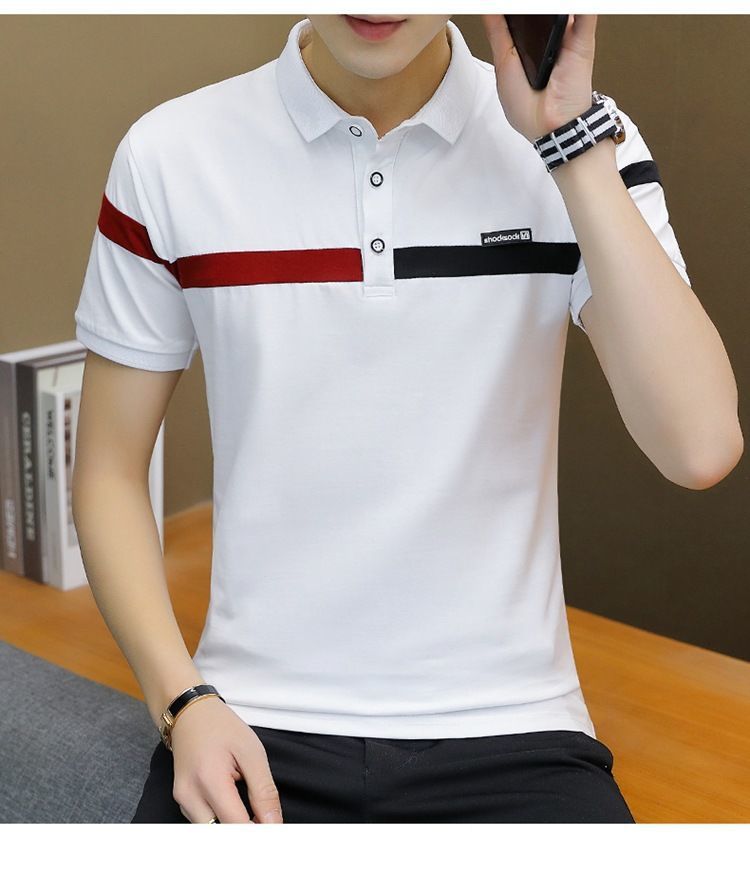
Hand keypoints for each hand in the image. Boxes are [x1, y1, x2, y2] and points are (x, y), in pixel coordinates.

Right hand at [169, 696, 283, 823]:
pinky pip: (203, 823)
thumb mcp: (252, 752)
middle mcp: (189, 796)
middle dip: (245, 831)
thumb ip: (263, 791)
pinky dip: (221, 821)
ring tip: (250, 812)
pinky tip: (234, 807)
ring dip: (232, 826)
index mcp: (209, 780)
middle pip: (220, 834)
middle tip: (264, 820)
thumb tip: (273, 824)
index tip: (274, 828)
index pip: (236, 825)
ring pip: (210, 832)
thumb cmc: (222, 727)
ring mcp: (182, 801)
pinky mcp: (181, 802)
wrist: (190, 714)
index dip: (259, 831)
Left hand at [481, 14, 597, 142]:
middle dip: (532, 6)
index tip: (500, 3)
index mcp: (529, 44)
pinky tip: (564, 8)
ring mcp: (567, 37)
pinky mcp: (582, 40)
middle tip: (518, 5)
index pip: (521, 14)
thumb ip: (497, 33)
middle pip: (542, 10)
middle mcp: (549, 38)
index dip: (513, 9)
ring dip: (552, 5)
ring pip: (561, 9)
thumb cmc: (526, 106)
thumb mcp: (503, 64)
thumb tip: (489, 8)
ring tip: (541, 4)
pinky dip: (577, 8)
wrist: (550, 127)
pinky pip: (585, 14)